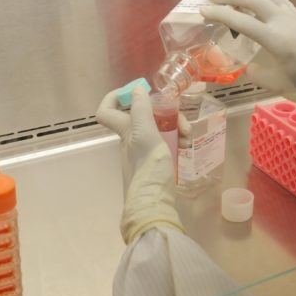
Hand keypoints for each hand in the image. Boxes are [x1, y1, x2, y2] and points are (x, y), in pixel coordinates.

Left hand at [96, 87, 182, 243]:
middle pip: (143, 117)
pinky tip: (187, 147)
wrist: (153, 206)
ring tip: (189, 138)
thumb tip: (136, 90)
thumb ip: (142, 111)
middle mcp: (131, 140)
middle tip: (182, 123)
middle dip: (165, 114)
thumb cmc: (148, 169)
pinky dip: (176, 142)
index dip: (115, 97)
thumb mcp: (146, 136)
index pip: (106, 111)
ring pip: (158, 129)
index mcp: (126, 131)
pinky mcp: (155, 164)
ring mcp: (143, 152)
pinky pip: (165, 144)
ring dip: (175, 128)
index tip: (137, 91)